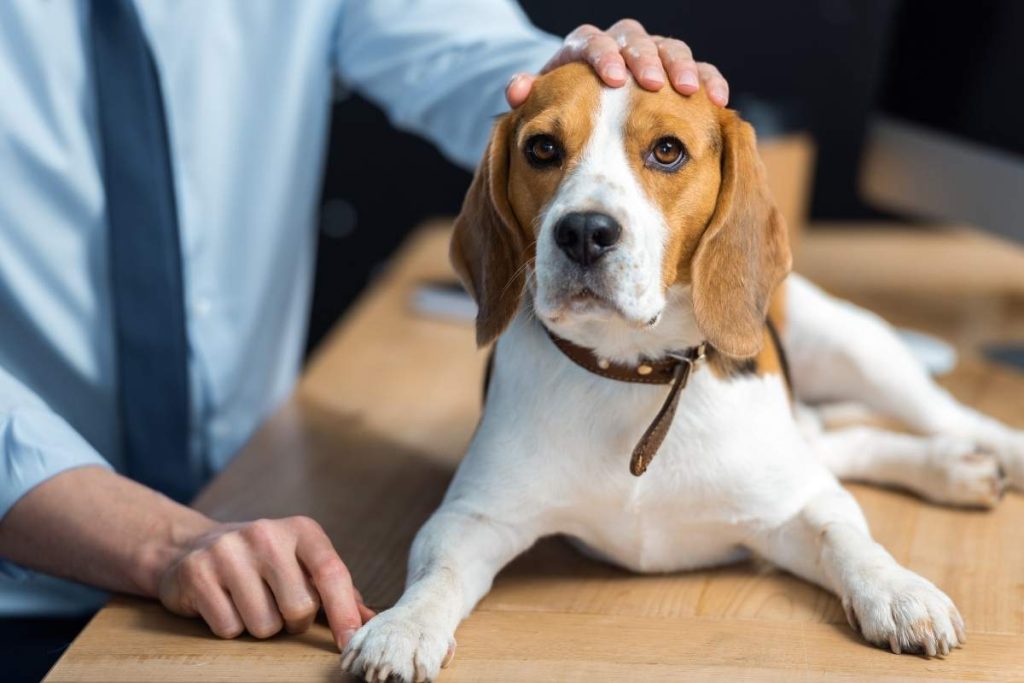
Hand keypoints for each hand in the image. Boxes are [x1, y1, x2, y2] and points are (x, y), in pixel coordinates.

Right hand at [157, 516, 373, 648]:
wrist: (194, 547)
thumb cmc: (264, 564)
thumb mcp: (303, 564)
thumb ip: (338, 590)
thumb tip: (370, 619)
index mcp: (301, 530)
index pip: (331, 572)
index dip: (344, 611)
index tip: (350, 642)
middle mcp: (266, 533)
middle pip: (299, 608)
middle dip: (293, 621)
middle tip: (278, 605)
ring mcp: (229, 551)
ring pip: (264, 625)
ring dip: (260, 626)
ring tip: (249, 602)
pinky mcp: (197, 573)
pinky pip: (229, 629)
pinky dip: (230, 628)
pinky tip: (225, 603)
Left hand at [506, 19, 728, 108]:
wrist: (588, 110)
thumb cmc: (565, 110)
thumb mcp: (545, 105)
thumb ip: (532, 97)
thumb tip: (517, 90)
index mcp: (584, 50)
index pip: (592, 42)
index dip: (603, 57)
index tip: (612, 79)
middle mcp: (619, 46)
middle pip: (634, 39)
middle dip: (645, 59)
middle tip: (652, 82)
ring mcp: (651, 57)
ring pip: (669, 48)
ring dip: (681, 67)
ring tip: (689, 90)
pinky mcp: (676, 75)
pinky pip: (699, 70)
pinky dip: (708, 80)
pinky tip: (718, 100)